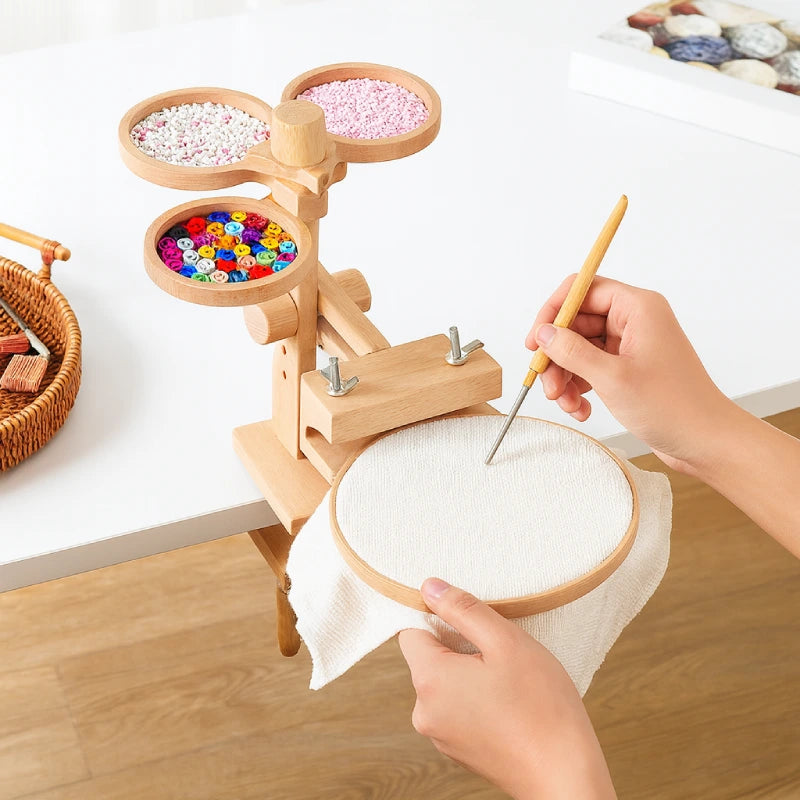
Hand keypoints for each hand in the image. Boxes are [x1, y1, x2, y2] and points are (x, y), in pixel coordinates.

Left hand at [398, 579, 615, 798]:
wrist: (565, 775)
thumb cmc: (541, 706)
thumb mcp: (505, 641)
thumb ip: (462, 609)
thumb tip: (429, 587)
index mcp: (429, 680)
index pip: (412, 632)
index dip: (439, 619)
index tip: (472, 624)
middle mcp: (424, 712)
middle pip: (428, 659)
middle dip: (459, 648)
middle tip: (500, 655)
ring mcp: (440, 736)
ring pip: (445, 684)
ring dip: (470, 674)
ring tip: (509, 682)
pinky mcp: (458, 750)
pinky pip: (457, 709)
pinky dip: (477, 699)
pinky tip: (509, 704)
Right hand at [526, 276, 734, 473]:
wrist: (705, 441)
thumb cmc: (673, 407)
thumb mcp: (612, 378)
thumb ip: (572, 351)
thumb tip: (544, 333)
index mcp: (638, 308)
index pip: (583, 290)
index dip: (553, 312)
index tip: (535, 341)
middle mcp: (634, 321)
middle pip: (576, 324)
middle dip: (557, 355)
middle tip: (546, 383)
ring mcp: (630, 345)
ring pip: (579, 349)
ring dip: (565, 376)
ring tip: (565, 403)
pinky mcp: (627, 368)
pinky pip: (590, 368)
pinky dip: (579, 388)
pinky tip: (581, 409)